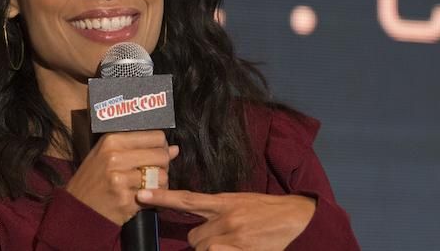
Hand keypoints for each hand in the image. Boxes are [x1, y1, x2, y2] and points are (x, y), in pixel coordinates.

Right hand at [65, 130, 178, 224]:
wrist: (76, 210)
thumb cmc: (94, 179)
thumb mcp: (108, 155)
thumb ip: (139, 148)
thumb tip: (174, 149)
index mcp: (111, 140)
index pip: (155, 136)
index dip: (161, 146)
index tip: (157, 153)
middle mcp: (115, 157)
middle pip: (161, 155)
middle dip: (164, 165)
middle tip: (154, 172)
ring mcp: (120, 179)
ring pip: (162, 176)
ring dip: (160, 183)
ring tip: (148, 185)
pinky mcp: (125, 200)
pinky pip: (155, 195)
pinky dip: (154, 198)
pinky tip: (142, 197)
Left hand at [136, 189, 315, 250]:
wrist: (298, 218)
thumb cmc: (267, 210)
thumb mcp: (241, 202)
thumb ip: (217, 210)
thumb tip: (200, 221)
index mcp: (225, 201)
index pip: (188, 199)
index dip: (163, 197)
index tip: (142, 195)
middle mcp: (227, 218)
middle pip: (194, 237)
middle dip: (202, 240)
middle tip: (221, 238)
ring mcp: (235, 236)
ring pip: (204, 249)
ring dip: (212, 250)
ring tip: (232, 243)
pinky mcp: (243, 250)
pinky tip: (236, 248)